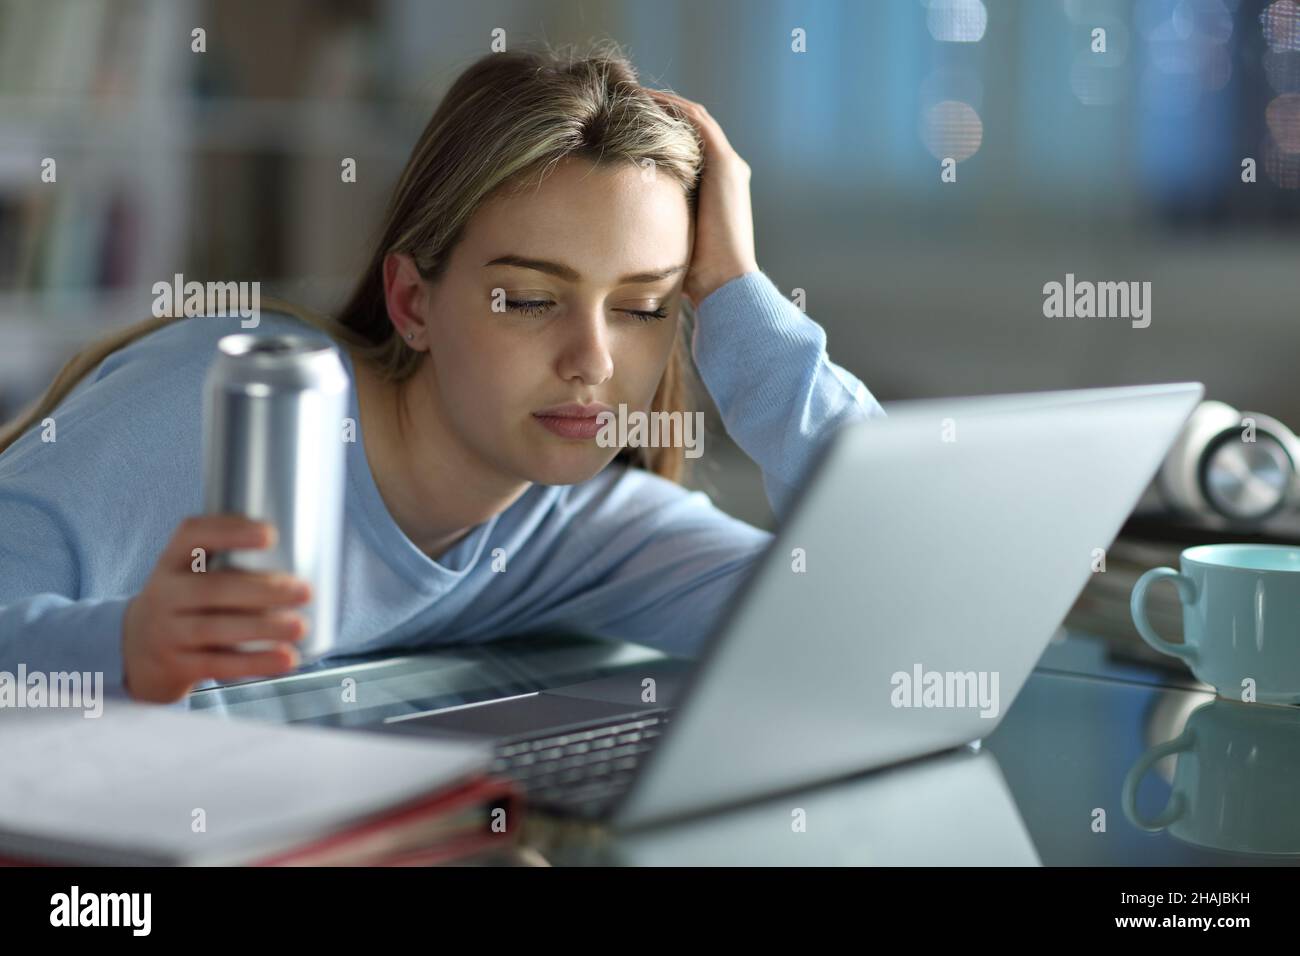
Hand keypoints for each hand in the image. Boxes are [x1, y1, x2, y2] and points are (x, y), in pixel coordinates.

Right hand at [121, 514, 310, 702]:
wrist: (135, 650)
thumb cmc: (186, 602)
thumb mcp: (191, 573)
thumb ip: (231, 563)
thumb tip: (304, 563)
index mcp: (173, 560)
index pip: (193, 535)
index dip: (230, 531)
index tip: (270, 534)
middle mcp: (165, 593)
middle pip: (212, 589)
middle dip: (262, 589)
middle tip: (304, 591)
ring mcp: (168, 632)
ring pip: (216, 629)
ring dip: (263, 628)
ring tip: (300, 626)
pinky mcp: (178, 665)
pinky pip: (219, 664)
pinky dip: (256, 663)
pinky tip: (286, 658)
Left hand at [644, 88, 758, 305]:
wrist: (725, 284)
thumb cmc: (695, 275)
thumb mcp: (669, 239)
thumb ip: (655, 225)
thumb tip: (619, 233)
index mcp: (716, 189)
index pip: (687, 147)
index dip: (658, 131)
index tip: (625, 125)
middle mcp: (726, 172)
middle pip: (690, 128)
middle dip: (659, 111)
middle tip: (624, 100)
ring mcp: (729, 166)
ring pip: (694, 119)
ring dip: (663, 103)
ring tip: (631, 93)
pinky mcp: (726, 165)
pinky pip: (698, 123)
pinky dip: (673, 108)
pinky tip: (645, 100)